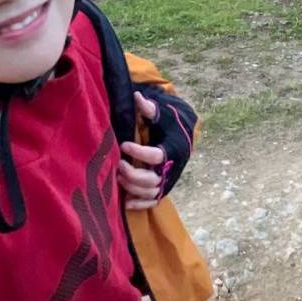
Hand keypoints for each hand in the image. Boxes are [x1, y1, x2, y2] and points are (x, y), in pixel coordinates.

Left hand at [118, 91, 168, 211]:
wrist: (183, 132)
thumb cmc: (169, 121)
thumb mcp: (162, 112)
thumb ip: (149, 108)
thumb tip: (137, 97)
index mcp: (173, 148)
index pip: (156, 156)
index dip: (139, 153)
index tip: (123, 145)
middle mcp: (173, 167)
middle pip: (153, 180)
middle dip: (133, 175)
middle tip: (119, 165)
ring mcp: (168, 179)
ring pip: (151, 192)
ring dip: (133, 187)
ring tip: (118, 177)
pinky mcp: (164, 187)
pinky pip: (153, 201)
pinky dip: (140, 204)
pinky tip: (125, 202)